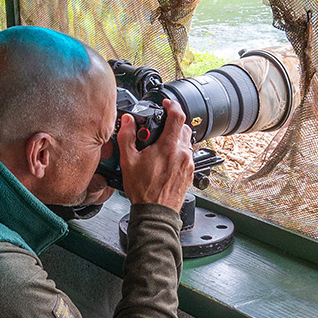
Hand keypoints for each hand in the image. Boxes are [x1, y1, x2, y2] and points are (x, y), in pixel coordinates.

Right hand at [119, 95, 194, 210]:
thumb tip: (128, 121)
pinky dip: (178, 153)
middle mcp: (183, 154)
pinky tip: (166, 161)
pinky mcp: (190, 173)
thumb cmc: (143, 190)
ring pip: (186, 142)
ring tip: (161, 147)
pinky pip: (187, 156)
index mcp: (169, 147)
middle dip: (173, 124)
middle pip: (184, 128)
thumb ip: (127, 136)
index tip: (166, 104)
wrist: (155, 212)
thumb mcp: (128, 161)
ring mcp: (188, 164)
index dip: (172, 105)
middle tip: (160, 129)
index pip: (178, 115)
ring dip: (176, 139)